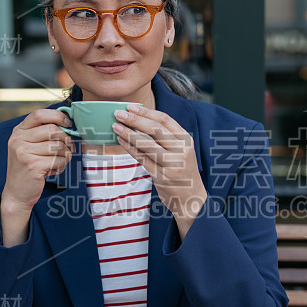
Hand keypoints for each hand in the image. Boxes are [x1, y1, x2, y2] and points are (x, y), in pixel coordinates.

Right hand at [2, 108, 74, 239]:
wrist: (17, 193)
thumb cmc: (28, 168)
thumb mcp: (29, 146)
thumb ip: (43, 133)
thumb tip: (68, 123)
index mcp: (18, 131)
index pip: (39, 114)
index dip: (57, 116)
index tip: (68, 123)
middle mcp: (18, 140)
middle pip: (52, 129)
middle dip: (66, 139)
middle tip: (69, 148)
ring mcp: (23, 152)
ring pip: (58, 146)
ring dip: (65, 155)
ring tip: (59, 161)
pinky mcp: (32, 165)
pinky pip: (58, 160)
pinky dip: (61, 165)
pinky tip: (53, 170)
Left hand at [113, 105, 206, 237]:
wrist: (191, 199)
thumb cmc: (182, 171)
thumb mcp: (182, 151)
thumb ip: (166, 137)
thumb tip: (139, 120)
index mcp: (186, 140)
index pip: (165, 120)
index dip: (146, 112)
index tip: (130, 107)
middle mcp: (181, 150)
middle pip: (155, 129)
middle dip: (134, 120)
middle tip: (118, 114)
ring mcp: (172, 164)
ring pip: (146, 144)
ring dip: (128, 134)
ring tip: (115, 127)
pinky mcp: (162, 177)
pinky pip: (142, 159)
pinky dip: (130, 148)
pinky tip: (121, 141)